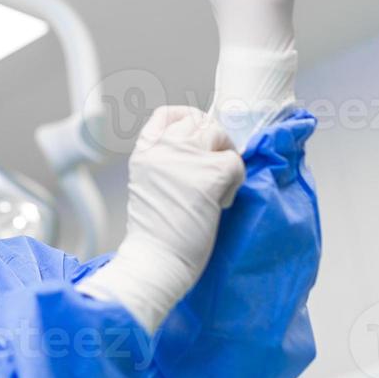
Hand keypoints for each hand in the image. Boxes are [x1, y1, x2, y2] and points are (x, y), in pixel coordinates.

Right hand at [76, 106, 245, 332]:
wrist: (155, 262)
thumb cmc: (156, 235)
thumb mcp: (150, 187)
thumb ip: (168, 164)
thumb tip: (202, 152)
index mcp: (144, 153)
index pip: (167, 115)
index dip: (187, 119)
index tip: (198, 134)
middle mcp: (161, 150)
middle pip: (199, 121)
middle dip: (215, 141)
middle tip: (217, 170)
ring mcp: (184, 160)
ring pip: (218, 134)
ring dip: (225, 158)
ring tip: (218, 188)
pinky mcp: (208, 176)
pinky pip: (235, 163)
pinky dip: (235, 183)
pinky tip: (221, 203)